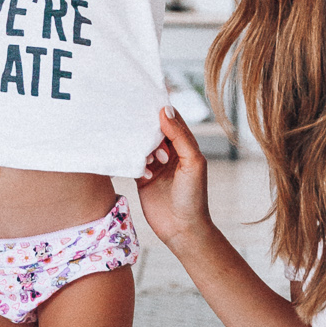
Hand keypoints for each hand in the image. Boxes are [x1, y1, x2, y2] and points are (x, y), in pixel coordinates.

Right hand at [137, 104, 212, 248]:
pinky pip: (133, 161)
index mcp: (185, 146)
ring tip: (144, 154)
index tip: (147, 97)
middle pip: (154, 131)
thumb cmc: (193, 196)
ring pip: (142, 145)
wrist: (182, 229)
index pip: (172, 121)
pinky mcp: (142, 178)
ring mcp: (155, 165)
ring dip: (140, 146)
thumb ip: (180, 137)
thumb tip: (165, 111)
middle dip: (146, 127)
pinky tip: (138, 168)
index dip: (162, 110)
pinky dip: (132, 161)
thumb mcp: (191, 162)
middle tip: (137, 123)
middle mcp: (170, 153)